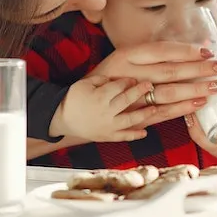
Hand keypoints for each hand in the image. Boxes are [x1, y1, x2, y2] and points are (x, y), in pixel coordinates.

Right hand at [49, 75, 163, 141]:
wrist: (61, 118)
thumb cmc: (73, 98)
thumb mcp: (85, 83)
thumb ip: (102, 80)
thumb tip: (117, 80)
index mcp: (100, 96)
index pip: (119, 86)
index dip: (128, 82)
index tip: (135, 79)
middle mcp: (106, 111)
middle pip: (127, 100)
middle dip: (140, 92)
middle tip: (150, 86)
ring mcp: (108, 125)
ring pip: (130, 119)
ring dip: (144, 114)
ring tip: (154, 108)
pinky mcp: (107, 136)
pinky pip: (123, 137)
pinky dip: (135, 135)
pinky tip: (145, 132)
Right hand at [90, 41, 216, 127]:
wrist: (84, 104)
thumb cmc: (112, 75)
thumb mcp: (126, 58)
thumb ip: (154, 55)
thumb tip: (194, 47)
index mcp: (126, 55)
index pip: (162, 51)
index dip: (186, 51)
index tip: (208, 51)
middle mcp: (128, 74)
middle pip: (169, 71)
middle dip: (199, 70)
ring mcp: (130, 96)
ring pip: (167, 93)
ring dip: (194, 90)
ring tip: (216, 87)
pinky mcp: (132, 115)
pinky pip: (161, 112)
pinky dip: (182, 109)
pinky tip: (199, 104)